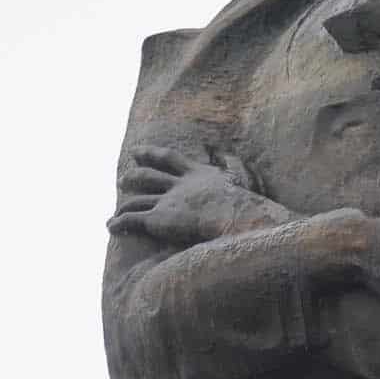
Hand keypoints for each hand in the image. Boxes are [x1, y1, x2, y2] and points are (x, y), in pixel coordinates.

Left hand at [109, 144, 281, 247]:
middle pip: (152, 174)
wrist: (236, 217)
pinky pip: (133, 219)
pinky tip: (110, 227)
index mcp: (200, 175)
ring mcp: (169, 200)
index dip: (154, 155)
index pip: (173, 160)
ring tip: (116, 205)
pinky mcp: (158, 218)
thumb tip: (270, 208)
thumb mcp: (249, 195)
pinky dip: (120, 222)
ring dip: (126, 200)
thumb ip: (247, 192)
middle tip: (125, 174)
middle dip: (137, 173)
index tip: (141, 151)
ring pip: (139, 197)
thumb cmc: (249, 211)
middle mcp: (181, 184)